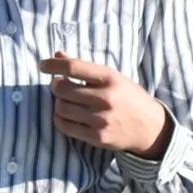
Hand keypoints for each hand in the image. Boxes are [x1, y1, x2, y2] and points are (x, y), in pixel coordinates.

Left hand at [41, 54, 172, 159]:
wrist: (150, 127)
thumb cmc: (128, 97)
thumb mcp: (113, 78)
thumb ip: (85, 68)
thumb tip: (58, 54)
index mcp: (110, 78)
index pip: (73, 67)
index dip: (53, 65)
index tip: (43, 65)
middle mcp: (105, 98)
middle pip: (62, 89)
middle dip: (56, 86)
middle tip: (60, 86)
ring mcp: (100, 119)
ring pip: (61, 108)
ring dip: (59, 103)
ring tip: (68, 101)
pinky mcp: (96, 137)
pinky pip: (65, 126)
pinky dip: (60, 119)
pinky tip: (67, 115)